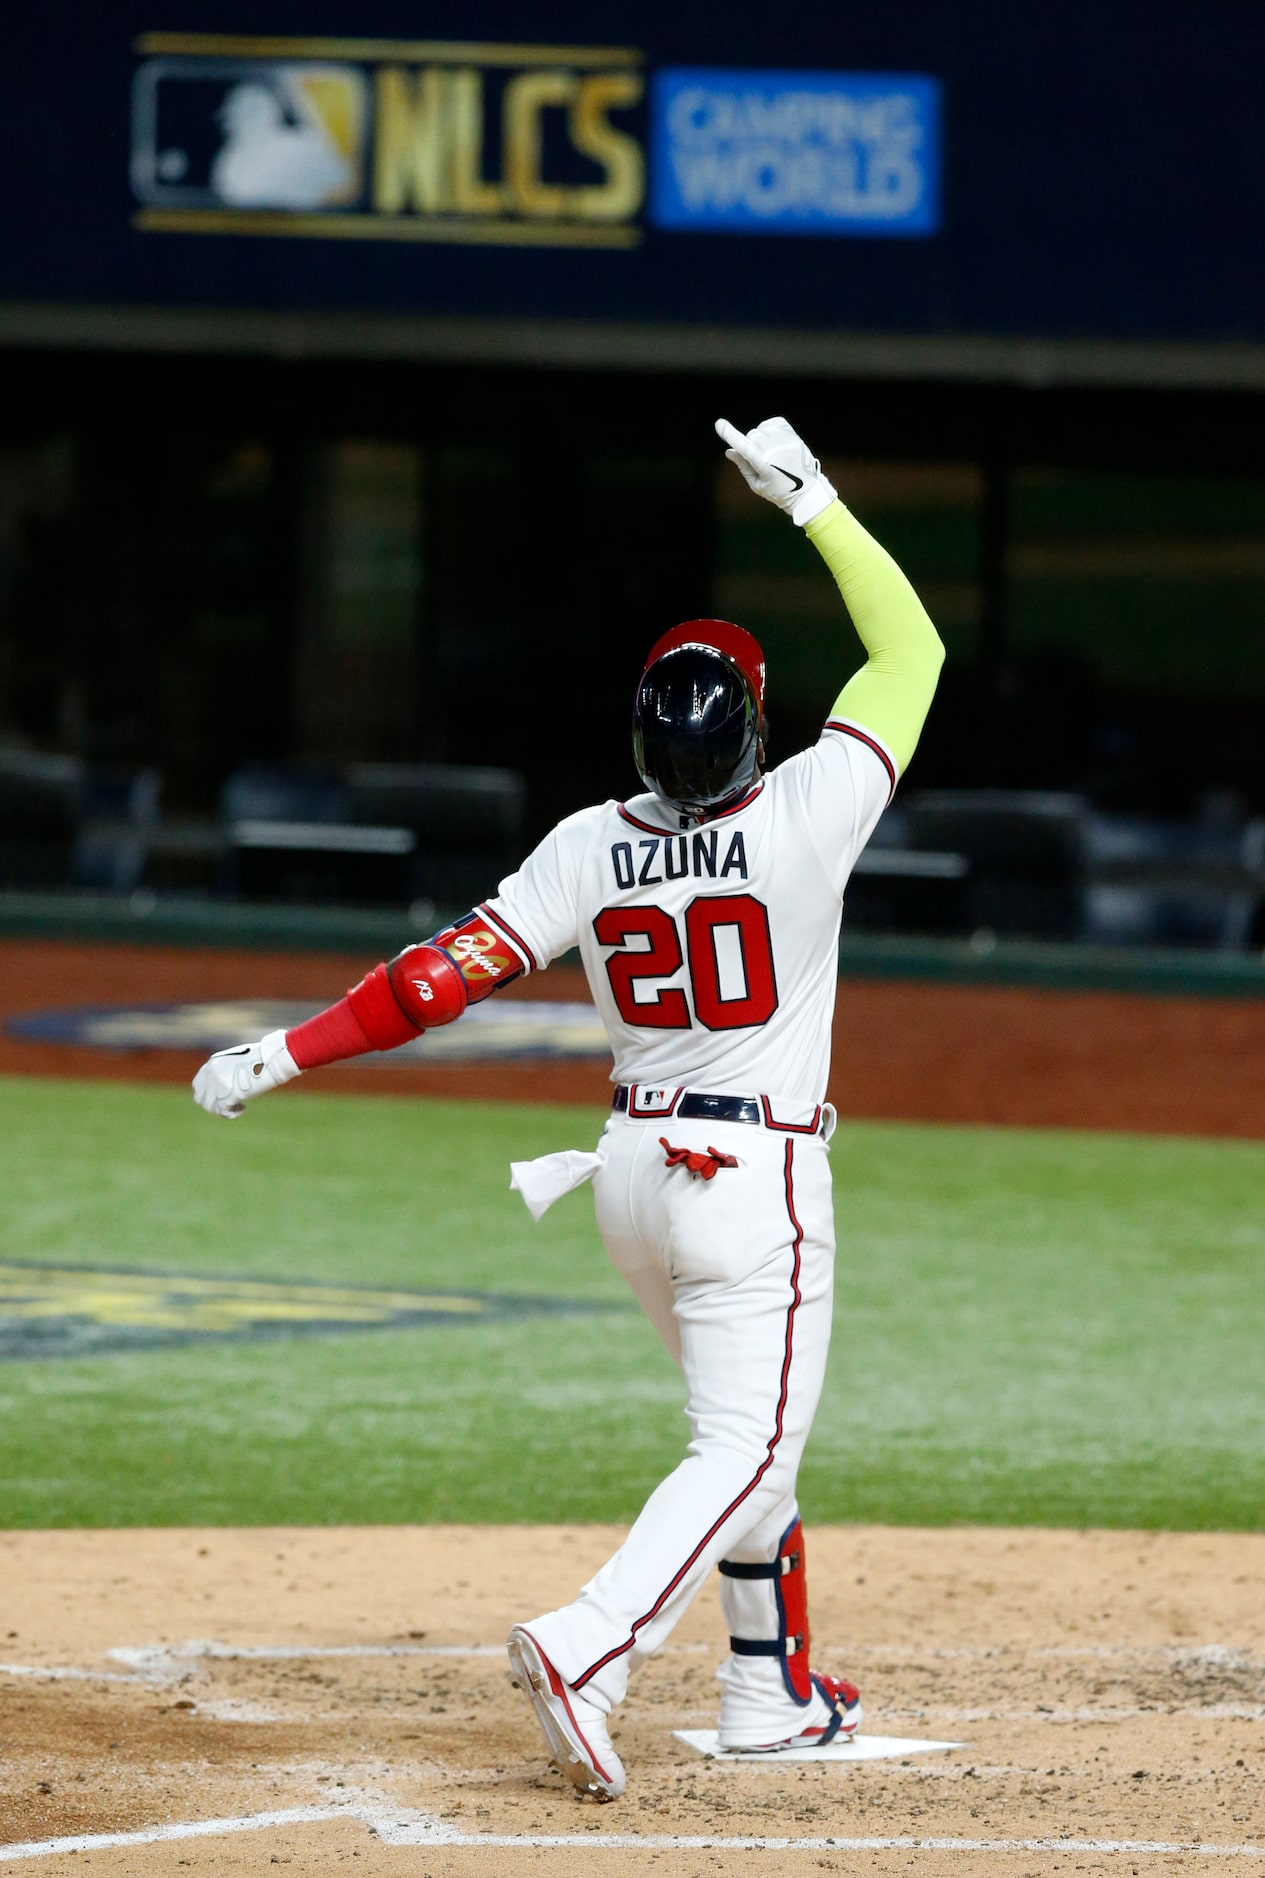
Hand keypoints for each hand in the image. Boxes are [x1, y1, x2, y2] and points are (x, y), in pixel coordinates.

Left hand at [192, 1028, 299, 1118]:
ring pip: (210, 1107)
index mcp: (213, 1064)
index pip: (198, 1084)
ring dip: (222, 1110)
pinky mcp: (228, 1095)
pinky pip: (223, 1112)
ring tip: (238, 1106)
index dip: (206, 1094)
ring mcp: (218, 1084)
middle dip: (212, 1105)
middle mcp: (211, 1074)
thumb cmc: (261, 1057)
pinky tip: (243, 1108)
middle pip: (200, 1098)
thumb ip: (227, 1070)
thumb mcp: (237, 1060)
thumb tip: (228, 1084)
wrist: (271, 1059)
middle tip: (227, 1105)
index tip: (219, 1097)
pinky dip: (232, 1113)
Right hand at [715, 415, 836, 526]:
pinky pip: (774, 423)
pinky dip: (769, 428)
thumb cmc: (779, 492)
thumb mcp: (757, 485)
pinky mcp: (793, 435)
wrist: (807, 491)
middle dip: (749, 444)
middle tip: (758, 460)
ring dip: (759, 437)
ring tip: (767, 451)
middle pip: (751, 435)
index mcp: (767, 467)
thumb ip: (743, 466)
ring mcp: (787, 442)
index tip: (719, 424)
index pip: (745, 447)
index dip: (731, 435)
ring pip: (761, 429)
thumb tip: (729, 451)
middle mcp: (777, 451)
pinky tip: (772, 440)